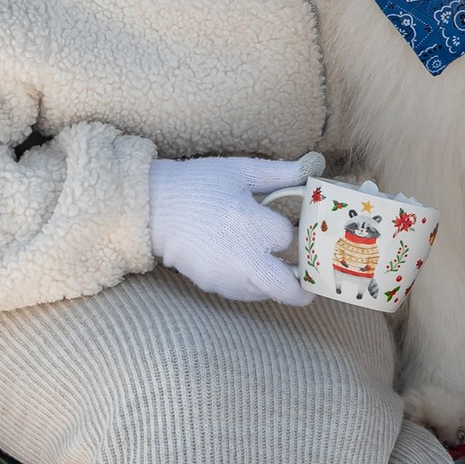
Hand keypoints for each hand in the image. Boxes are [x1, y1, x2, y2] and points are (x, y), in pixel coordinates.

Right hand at [146, 155, 313, 305]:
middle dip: (304, 288)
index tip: (283, 224)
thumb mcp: (240, 170)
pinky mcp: (212, 285)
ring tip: (278, 269)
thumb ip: (279, 173)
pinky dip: (253, 285)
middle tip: (310, 283)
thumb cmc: (197, 185)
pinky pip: (244, 294)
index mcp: (251, 223)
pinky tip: (249, 268)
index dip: (288, 231)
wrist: (154, 208)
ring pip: (267, 293)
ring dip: (277, 284)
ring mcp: (227, 276)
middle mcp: (243, 256)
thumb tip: (310, 169)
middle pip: (287, 288)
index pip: (288, 237)